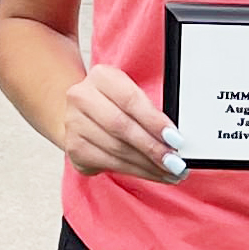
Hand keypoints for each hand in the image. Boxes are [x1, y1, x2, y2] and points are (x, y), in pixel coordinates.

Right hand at [63, 64, 186, 183]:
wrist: (82, 114)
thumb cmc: (116, 104)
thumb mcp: (131, 94)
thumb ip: (149, 110)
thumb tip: (174, 137)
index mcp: (101, 76)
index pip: (131, 100)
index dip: (155, 121)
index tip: (175, 139)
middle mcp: (82, 96)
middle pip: (122, 127)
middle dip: (152, 148)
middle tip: (174, 162)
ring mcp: (73, 123)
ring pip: (116, 148)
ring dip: (146, 164)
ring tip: (168, 171)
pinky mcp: (72, 147)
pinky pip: (108, 163)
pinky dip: (134, 170)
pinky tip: (150, 173)